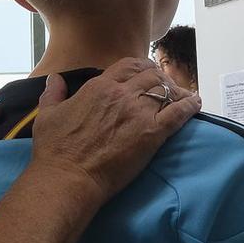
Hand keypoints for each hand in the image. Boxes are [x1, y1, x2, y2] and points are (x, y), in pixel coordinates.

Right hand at [26, 59, 199, 210]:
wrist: (69, 177)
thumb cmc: (55, 150)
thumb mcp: (47, 115)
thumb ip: (53, 94)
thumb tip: (54, 79)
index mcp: (99, 87)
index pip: (128, 66)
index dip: (141, 67)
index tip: (146, 73)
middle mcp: (121, 94)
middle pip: (151, 75)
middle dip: (160, 77)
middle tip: (166, 85)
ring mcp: (139, 112)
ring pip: (166, 90)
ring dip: (176, 90)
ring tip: (182, 95)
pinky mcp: (152, 133)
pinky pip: (179, 112)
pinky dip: (190, 106)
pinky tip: (196, 104)